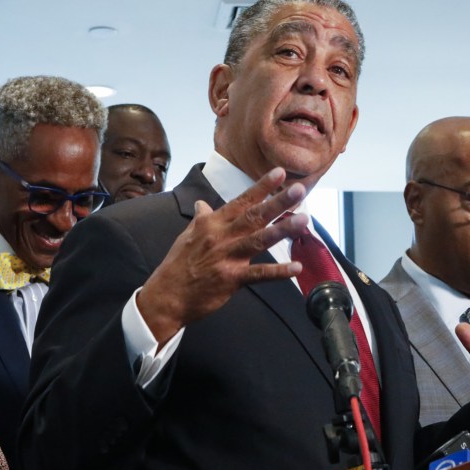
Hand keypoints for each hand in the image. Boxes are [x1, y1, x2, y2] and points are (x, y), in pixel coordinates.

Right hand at [137, 167, 308, 343]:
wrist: (166, 296)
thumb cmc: (177, 264)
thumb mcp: (187, 235)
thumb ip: (201, 218)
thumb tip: (202, 204)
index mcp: (213, 223)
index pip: (242, 201)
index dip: (262, 187)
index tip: (280, 173)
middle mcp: (222, 236)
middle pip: (254, 216)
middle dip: (278, 202)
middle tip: (299, 189)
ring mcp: (227, 257)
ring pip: (259, 240)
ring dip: (282, 230)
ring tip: (303, 220)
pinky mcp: (231, 279)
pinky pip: (259, 274)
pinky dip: (278, 271)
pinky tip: (296, 267)